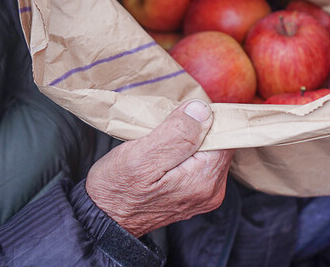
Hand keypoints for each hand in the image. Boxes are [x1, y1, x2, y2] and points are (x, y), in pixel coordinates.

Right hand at [85, 99, 233, 237]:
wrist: (103, 219)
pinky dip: (187, 151)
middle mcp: (212, 190)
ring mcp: (205, 194)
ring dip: (191, 139)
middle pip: (220, 143)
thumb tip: (203, 110)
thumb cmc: (116, 189)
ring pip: (210, 150)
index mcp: (204, 180)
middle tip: (166, 127)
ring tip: (163, 139)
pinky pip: (201, 162)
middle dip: (197, 128)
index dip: (206, 118)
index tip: (180, 115)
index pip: (226, 135)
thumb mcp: (141, 157)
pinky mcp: (196, 194)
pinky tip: (166, 151)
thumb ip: (176, 134)